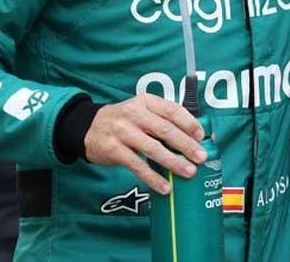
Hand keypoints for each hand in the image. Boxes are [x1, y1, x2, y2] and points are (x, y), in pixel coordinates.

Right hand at [83, 93, 206, 194]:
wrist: (88, 128)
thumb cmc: (123, 121)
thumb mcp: (141, 111)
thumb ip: (163, 120)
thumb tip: (194, 137)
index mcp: (145, 102)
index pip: (172, 110)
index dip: (189, 123)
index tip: (201, 136)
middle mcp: (134, 114)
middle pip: (165, 129)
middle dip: (186, 144)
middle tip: (201, 157)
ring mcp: (123, 132)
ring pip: (153, 148)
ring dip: (173, 162)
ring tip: (189, 171)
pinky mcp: (114, 150)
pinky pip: (138, 166)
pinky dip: (153, 177)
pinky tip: (165, 186)